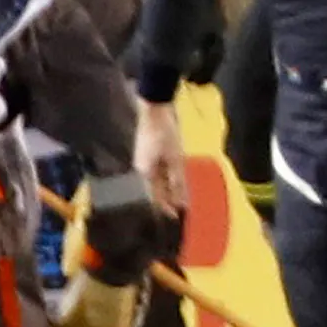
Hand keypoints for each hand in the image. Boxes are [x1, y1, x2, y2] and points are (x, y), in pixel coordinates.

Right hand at [134, 101, 188, 215]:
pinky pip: (161, 170)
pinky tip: (178, 178)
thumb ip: (177, 181)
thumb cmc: (163, 133)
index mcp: (146, 173)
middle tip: (183, 207)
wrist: (154, 108)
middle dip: (170, 199)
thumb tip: (181, 201)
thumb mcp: (174, 159)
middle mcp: (143, 169)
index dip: (167, 208)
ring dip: (171, 188)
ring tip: (183, 195)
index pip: (156, 198)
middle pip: (157, 190)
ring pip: (160, 180)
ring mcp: (145, 160)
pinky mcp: (150, 152)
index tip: (177, 217)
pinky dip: (170, 176)